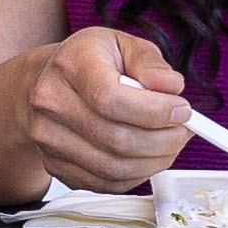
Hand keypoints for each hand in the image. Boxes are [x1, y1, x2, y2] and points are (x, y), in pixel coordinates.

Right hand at [26, 25, 196, 192]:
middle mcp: (52, 103)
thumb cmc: (87, 62)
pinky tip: (148, 157)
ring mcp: (50, 139)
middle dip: (164, 140)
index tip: (181, 110)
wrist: (43, 82)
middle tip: (183, 130)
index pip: (111, 99)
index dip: (155, 111)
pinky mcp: (56, 166)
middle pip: (116, 139)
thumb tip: (172, 86)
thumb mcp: (121, 44)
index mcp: (70, 66)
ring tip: (170, 142)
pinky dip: (137, 175)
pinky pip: (106, 183)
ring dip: (155, 161)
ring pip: (114, 168)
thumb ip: (150, 63)